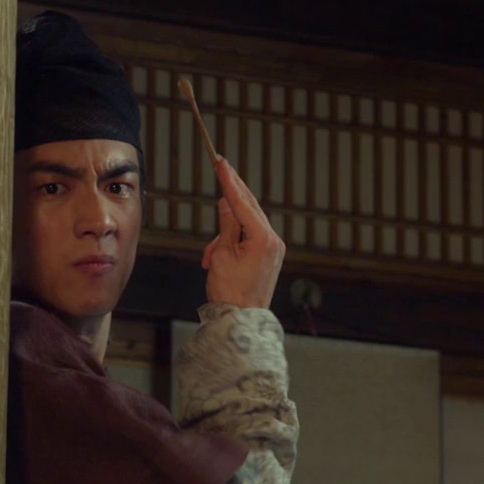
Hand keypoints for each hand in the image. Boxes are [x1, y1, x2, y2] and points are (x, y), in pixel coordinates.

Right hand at [201, 157, 284, 309]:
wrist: (241, 321)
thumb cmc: (230, 291)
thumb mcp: (221, 253)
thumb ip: (226, 224)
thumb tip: (226, 202)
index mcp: (263, 238)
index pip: (242, 202)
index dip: (229, 181)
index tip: (221, 162)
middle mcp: (273, 240)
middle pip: (250, 207)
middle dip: (233, 192)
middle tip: (222, 166)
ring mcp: (274, 248)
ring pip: (247, 224)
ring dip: (225, 232)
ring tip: (210, 259)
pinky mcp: (270, 256)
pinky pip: (250, 238)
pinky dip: (233, 241)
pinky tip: (217, 258)